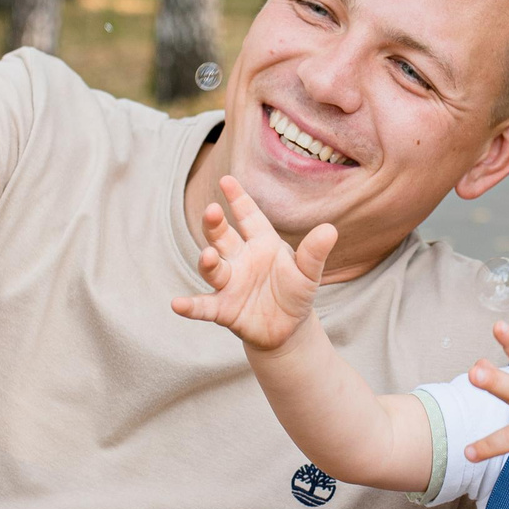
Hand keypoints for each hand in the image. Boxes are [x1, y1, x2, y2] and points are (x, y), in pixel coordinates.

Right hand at [170, 176, 336, 352]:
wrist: (288, 328)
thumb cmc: (296, 292)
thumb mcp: (308, 273)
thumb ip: (314, 253)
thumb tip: (330, 229)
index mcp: (261, 242)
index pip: (248, 216)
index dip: (237, 198)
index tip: (226, 180)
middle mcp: (240, 258)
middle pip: (222, 236)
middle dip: (215, 224)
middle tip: (212, 210)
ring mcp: (229, 283)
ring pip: (213, 268)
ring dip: (207, 261)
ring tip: (207, 256)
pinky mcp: (223, 309)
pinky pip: (204, 306)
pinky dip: (190, 306)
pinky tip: (177, 304)